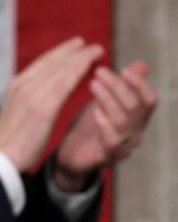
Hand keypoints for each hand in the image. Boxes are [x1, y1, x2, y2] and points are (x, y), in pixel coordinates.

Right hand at [0, 37, 102, 171]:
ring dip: (80, 58)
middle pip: (52, 62)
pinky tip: (91, 66)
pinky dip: (78, 71)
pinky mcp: (41, 107)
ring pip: (60, 69)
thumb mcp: (17, 113)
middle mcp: (22, 85)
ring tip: (97, 51)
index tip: (76, 45)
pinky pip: (64, 84)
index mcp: (16, 86)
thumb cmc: (10, 141)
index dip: (60, 52)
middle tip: (93, 46)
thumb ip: (30, 100)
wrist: (0, 158)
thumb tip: (43, 96)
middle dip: (73, 52)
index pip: (42, 63)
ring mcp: (31, 95)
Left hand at [53, 61, 156, 189]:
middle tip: (99, 72)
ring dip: (108, 100)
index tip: (123, 69)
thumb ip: (121, 86)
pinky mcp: (108, 158)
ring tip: (93, 84)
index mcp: (136, 117)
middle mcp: (135, 131)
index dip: (140, 84)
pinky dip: (106, 126)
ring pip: (123, 121)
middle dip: (117, 86)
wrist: (71, 156)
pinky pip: (113, 143)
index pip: (149, 99)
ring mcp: (124, 146)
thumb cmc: (89, 126)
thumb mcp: (104, 102)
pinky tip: (96, 114)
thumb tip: (141, 64)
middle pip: (134, 106)